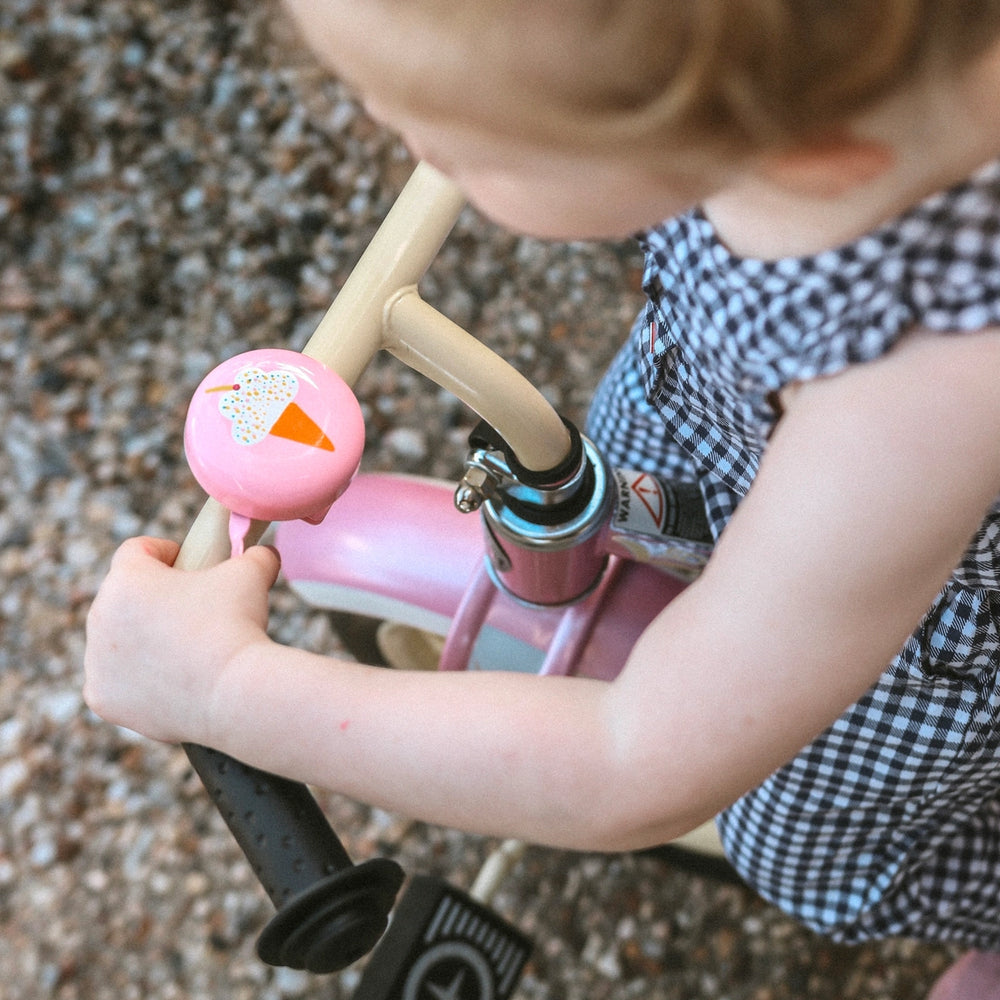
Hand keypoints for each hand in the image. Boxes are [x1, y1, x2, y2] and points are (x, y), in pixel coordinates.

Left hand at [83, 536, 280, 744]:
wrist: (233, 694)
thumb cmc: (237, 626)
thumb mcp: (251, 574)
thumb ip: (253, 555)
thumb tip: (265, 554)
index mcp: (127, 579)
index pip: (137, 550)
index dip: (166, 552)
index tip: (188, 564)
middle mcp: (100, 617)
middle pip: (123, 596)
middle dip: (154, 598)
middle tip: (193, 609)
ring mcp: (96, 662)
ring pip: (117, 639)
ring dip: (142, 638)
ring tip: (185, 648)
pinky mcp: (102, 697)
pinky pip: (115, 680)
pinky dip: (138, 679)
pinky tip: (170, 680)